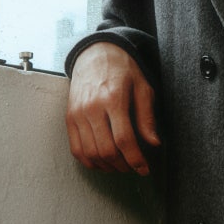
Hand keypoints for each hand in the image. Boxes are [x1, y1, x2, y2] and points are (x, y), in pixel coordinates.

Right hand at [66, 42, 160, 175]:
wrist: (95, 54)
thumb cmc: (123, 70)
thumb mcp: (143, 87)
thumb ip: (147, 116)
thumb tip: (154, 143)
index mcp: (113, 99)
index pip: (124, 139)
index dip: (135, 159)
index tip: (144, 170)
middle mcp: (92, 108)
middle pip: (106, 149)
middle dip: (123, 165)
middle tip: (134, 167)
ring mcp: (77, 114)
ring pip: (90, 153)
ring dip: (107, 166)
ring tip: (120, 166)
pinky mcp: (69, 118)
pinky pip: (76, 148)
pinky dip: (89, 161)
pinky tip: (102, 162)